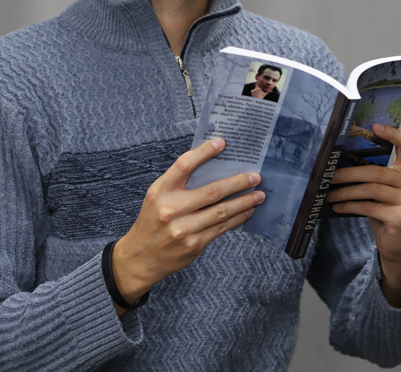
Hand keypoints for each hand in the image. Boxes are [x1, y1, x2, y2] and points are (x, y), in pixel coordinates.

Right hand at [111, 138, 264, 313]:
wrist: (141, 257)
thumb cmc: (152, 221)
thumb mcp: (157, 197)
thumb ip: (179, 184)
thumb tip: (214, 168)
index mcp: (160, 191)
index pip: (184, 165)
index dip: (203, 152)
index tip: (222, 143)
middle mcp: (171, 209)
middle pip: (212, 191)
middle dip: (238, 183)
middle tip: (255, 176)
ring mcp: (183, 229)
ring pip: (221, 211)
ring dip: (244, 201)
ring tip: (259, 194)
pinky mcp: (194, 244)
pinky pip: (221, 228)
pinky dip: (237, 218)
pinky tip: (247, 211)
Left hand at [326, 123, 400, 306]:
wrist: (396, 242)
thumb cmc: (386, 210)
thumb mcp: (382, 189)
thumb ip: (374, 174)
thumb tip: (340, 163)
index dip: (391, 133)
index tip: (374, 126)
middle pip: (376, 171)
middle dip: (349, 174)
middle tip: (330, 176)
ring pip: (371, 189)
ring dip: (346, 192)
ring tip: (330, 194)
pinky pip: (369, 207)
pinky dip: (350, 206)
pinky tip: (339, 207)